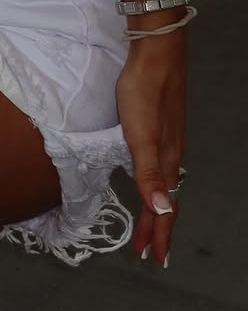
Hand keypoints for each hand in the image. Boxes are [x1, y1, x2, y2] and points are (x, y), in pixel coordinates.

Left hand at [115, 31, 187, 267]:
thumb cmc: (143, 92)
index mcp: (166, 159)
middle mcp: (170, 153)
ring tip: (149, 223)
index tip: (153, 258)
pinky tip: (147, 180)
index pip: (165, 207)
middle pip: (166, 200)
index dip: (159, 233)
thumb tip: (165, 210)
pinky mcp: (161, 126)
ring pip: (164, 184)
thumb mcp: (140, 135)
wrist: (154, 52)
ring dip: (156, 207)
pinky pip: (160, 167)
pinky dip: (155, 184)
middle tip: (148, 251)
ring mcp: (167, 139)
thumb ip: (149, 173)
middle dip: (157, 227)